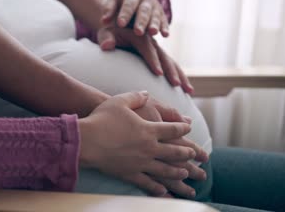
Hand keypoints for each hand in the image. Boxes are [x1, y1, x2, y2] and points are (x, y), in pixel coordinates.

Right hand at [78, 91, 194, 195]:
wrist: (86, 140)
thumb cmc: (102, 118)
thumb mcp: (120, 101)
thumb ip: (135, 97)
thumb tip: (146, 93)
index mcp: (149, 129)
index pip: (173, 129)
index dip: (183, 128)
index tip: (189, 128)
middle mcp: (149, 148)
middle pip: (175, 152)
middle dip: (188, 154)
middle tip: (198, 156)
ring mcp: (140, 163)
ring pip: (166, 170)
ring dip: (179, 172)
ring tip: (187, 175)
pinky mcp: (129, 173)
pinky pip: (148, 183)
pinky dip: (158, 188)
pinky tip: (164, 191)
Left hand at [97, 24, 193, 92]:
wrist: (117, 25)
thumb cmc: (109, 32)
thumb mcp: (105, 33)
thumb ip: (106, 39)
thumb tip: (107, 45)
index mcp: (139, 36)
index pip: (147, 49)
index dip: (153, 61)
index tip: (158, 73)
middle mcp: (151, 42)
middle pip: (164, 57)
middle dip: (170, 71)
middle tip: (176, 84)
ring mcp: (157, 49)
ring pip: (171, 62)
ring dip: (180, 76)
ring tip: (189, 91)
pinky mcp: (159, 55)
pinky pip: (171, 66)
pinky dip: (180, 76)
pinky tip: (188, 90)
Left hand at [101, 0, 168, 36]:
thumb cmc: (120, 3)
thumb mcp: (113, 3)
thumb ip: (108, 10)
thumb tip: (103, 21)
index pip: (128, 5)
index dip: (125, 14)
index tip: (120, 24)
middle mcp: (145, 0)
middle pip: (143, 11)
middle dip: (141, 21)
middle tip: (138, 32)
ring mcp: (155, 7)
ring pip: (155, 16)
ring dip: (154, 24)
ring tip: (152, 33)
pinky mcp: (161, 15)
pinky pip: (164, 21)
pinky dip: (165, 27)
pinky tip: (165, 35)